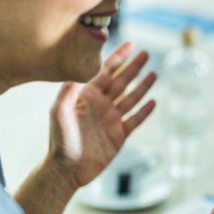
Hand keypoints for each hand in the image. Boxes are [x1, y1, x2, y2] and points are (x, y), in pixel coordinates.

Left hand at [47, 41, 155, 188]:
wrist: (67, 169)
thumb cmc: (59, 140)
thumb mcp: (59, 112)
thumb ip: (67, 92)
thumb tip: (76, 71)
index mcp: (87, 96)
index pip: (105, 71)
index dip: (118, 57)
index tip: (130, 44)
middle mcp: (101, 105)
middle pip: (122, 81)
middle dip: (134, 67)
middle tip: (146, 54)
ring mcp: (111, 119)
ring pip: (131, 98)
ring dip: (143, 86)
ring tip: (154, 74)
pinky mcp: (119, 135)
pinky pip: (135, 120)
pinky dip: (145, 111)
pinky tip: (154, 101)